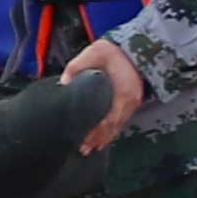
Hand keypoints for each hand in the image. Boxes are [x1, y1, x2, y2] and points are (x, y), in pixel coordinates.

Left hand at [70, 38, 148, 152]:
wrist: (133, 48)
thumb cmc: (112, 52)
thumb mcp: (92, 54)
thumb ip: (76, 68)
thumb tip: (63, 84)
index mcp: (122, 93)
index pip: (108, 119)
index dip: (95, 132)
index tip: (82, 139)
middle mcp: (129, 101)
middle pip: (113, 127)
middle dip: (97, 139)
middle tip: (83, 149)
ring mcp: (133, 103)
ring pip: (118, 126)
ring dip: (105, 138)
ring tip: (92, 148)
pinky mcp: (132, 102)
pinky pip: (122, 120)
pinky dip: (113, 130)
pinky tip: (105, 138)